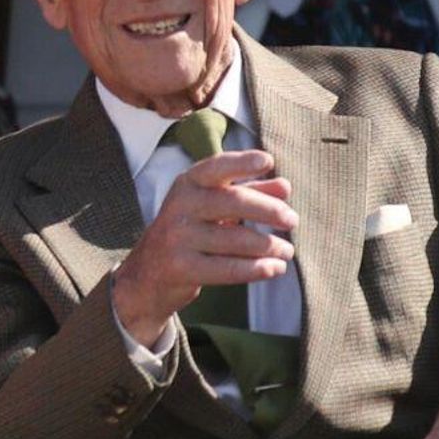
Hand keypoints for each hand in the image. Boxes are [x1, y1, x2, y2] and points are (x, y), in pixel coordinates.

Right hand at [111, 150, 298, 345]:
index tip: (268, 162)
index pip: (216, 167)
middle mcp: (179, 207)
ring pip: (236, 239)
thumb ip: (248, 192)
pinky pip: (227, 268)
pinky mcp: (181, 268)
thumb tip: (285, 187)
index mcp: (187, 185)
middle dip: (269, 210)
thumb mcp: (212, 207)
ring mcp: (177, 238)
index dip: (242, 162)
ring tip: (287, 250)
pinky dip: (257, 269)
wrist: (147, 275)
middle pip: (234, 202)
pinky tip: (275, 268)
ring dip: (269, 245)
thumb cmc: (188, 233)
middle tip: (292, 220)